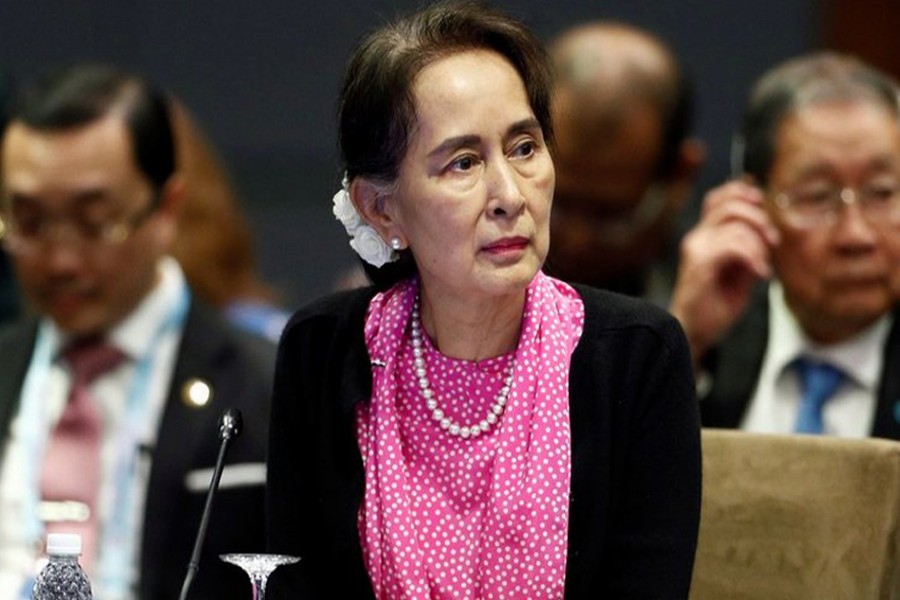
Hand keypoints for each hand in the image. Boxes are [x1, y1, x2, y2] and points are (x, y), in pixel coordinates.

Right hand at [670, 180, 779, 362]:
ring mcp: (696, 249)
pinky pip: (734, 246)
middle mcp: (697, 237)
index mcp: (704, 236)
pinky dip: (753, 258)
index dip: (742, 193)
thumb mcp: (739, 269)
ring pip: (734, 225)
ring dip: (759, 243)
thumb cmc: (715, 305)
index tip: (763, 207)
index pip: (718, 198)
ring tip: (763, 265)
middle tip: (773, 242)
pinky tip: (759, 275)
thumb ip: (749, 246)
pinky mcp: (700, 264)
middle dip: (759, 218)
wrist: (693, 332)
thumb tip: (766, 224)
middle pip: (729, 205)